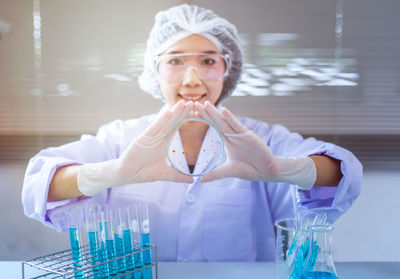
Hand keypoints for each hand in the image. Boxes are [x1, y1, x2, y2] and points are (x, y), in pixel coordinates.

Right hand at [78, 100, 193, 195]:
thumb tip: (192, 181)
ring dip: (174, 112)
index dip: (186, 120)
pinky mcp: (142, 138)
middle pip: (172, 122)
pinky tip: (168, 111)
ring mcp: (150, 137)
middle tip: (193, 103)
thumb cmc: (143, 172)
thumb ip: (178, 176)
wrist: (125, 174)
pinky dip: (161, 120)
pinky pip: (154, 128)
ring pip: (165, 123)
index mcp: (163, 143)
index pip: (177, 128)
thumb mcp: (164, 174)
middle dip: (182, 113)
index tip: (197, 113)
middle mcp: (157, 137)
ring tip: (183, 103)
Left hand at [194, 101, 315, 188]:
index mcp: (228, 140)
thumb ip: (215, 174)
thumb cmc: (250, 169)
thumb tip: (201, 181)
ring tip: (205, 104)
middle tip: (194, 103)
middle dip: (206, 113)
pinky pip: (238, 126)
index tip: (192, 113)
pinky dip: (231, 119)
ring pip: (225, 122)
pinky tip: (224, 111)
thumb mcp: (229, 171)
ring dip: (215, 113)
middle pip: (216, 122)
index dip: (204, 120)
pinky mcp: (248, 136)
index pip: (213, 127)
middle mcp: (233, 135)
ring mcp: (240, 135)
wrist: (268, 170)